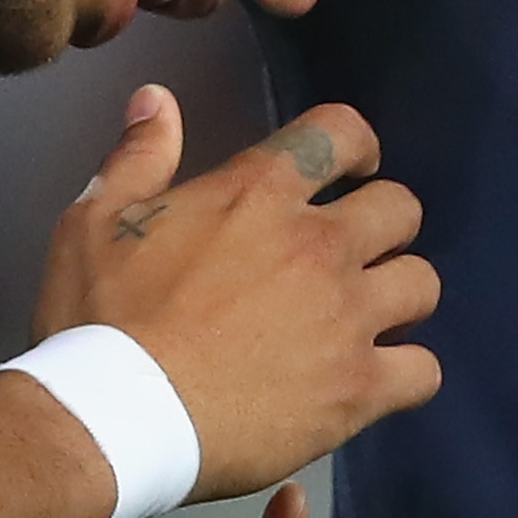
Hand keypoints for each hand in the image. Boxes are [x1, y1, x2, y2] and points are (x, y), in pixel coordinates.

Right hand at [37, 88, 439, 498]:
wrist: (112, 419)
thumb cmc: (96, 320)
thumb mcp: (93, 222)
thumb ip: (139, 156)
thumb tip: (159, 98)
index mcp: (260, 193)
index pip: (342, 134)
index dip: (355, 147)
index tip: (351, 171)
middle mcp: (320, 245)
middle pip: (401, 208)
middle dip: (384, 225)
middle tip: (355, 254)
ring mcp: (347, 317)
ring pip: (422, 284)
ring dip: (399, 295)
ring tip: (369, 318)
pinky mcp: (358, 388)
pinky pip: (424, 371)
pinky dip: (406, 375)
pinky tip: (374, 382)